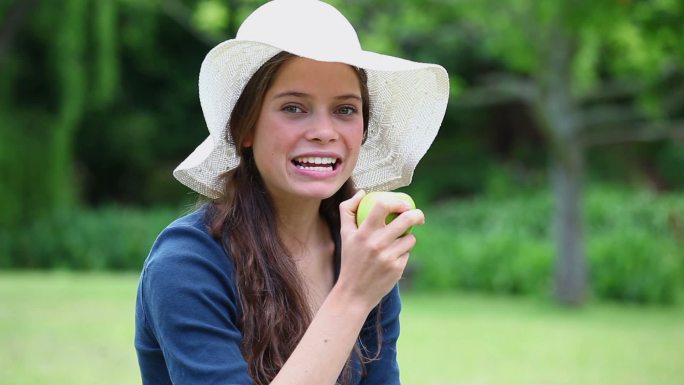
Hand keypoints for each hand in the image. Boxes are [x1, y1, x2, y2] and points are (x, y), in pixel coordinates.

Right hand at [334, 190, 424, 309]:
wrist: (354, 292)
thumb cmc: (350, 260)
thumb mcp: (345, 235)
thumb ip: (348, 210)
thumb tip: (362, 192)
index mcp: (363, 233)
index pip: (382, 206)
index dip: (397, 201)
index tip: (404, 203)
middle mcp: (376, 243)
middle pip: (406, 219)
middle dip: (417, 214)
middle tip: (418, 215)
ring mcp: (388, 256)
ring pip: (410, 237)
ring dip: (407, 237)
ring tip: (396, 244)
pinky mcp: (397, 268)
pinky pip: (408, 253)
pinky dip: (403, 253)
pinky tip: (393, 259)